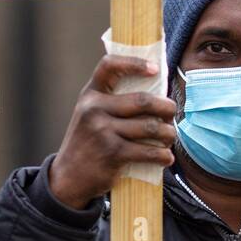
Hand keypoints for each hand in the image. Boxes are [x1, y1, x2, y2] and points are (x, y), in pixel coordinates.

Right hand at [48, 55, 176, 209]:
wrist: (68, 177)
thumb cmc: (88, 142)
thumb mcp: (91, 114)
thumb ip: (113, 101)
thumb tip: (158, 93)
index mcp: (90, 94)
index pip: (109, 65)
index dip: (134, 63)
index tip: (155, 69)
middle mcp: (94, 109)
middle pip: (143, 101)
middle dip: (166, 107)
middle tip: (171, 113)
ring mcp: (103, 131)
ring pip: (151, 127)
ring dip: (168, 133)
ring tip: (169, 137)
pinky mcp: (113, 154)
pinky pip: (149, 151)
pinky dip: (163, 155)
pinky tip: (166, 157)